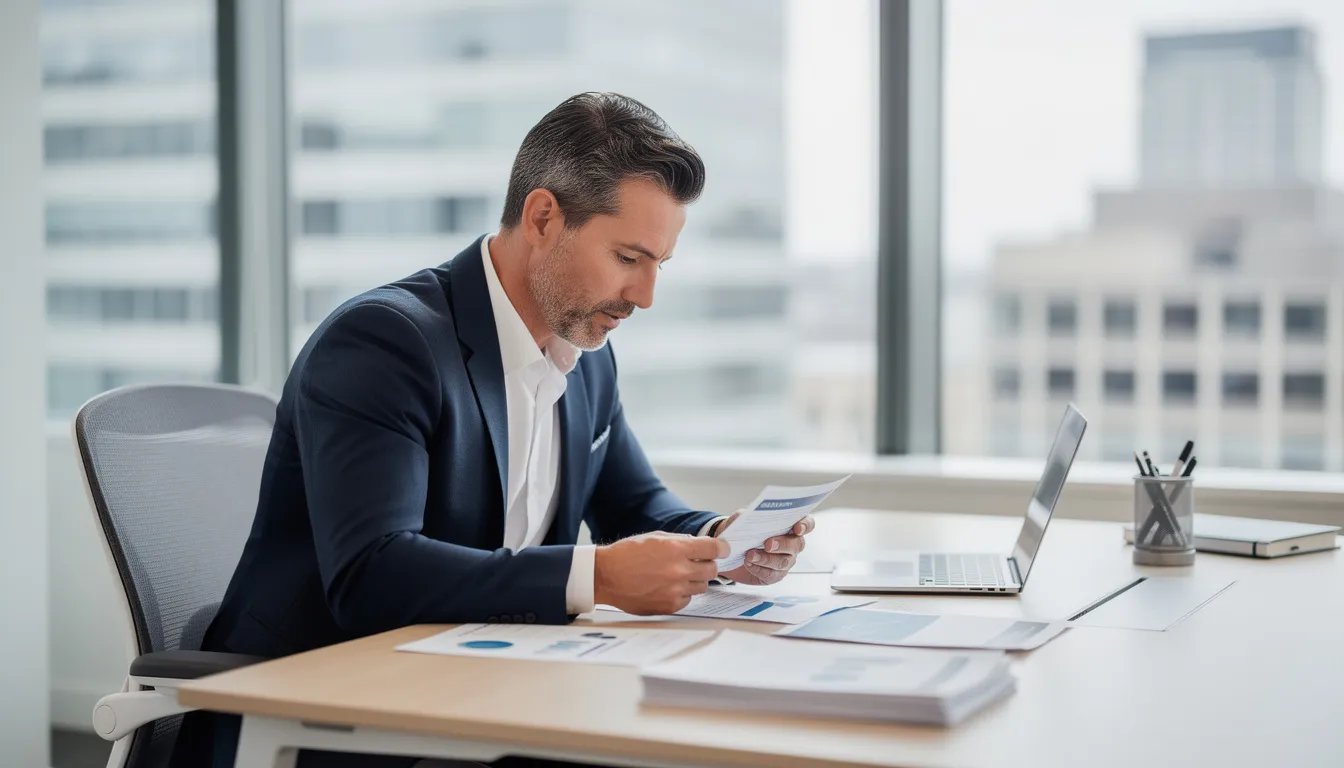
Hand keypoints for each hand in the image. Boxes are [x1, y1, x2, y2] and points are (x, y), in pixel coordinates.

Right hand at [593, 531, 728, 614]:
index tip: (722, 550)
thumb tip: (698, 545)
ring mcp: (675, 590)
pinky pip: (688, 600)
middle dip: (707, 564)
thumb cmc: (627, 554)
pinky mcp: (669, 606)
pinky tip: (668, 588)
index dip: (721, 548)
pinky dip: (682, 594)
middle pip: (712, 569)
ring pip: (702, 586)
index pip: (713, 549)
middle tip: (697, 563)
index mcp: (676, 549)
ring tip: (677, 576)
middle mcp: (678, 570)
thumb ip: (679, 541)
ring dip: (695, 580)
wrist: (606, 576)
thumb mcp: (654, 538)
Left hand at [718, 514, 814, 585]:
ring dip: (766, 559)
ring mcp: (785, 560)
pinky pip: (771, 574)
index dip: (805, 525)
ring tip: (750, 555)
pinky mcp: (775, 575)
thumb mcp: (742, 518)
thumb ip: (747, 515)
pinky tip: (748, 564)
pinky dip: (758, 569)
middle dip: (782, 544)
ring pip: (783, 562)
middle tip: (768, 544)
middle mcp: (791, 544)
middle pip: (797, 544)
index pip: (807, 524)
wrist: (730, 550)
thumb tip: (749, 516)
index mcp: (789, 525)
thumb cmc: (741, 531)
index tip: (797, 528)